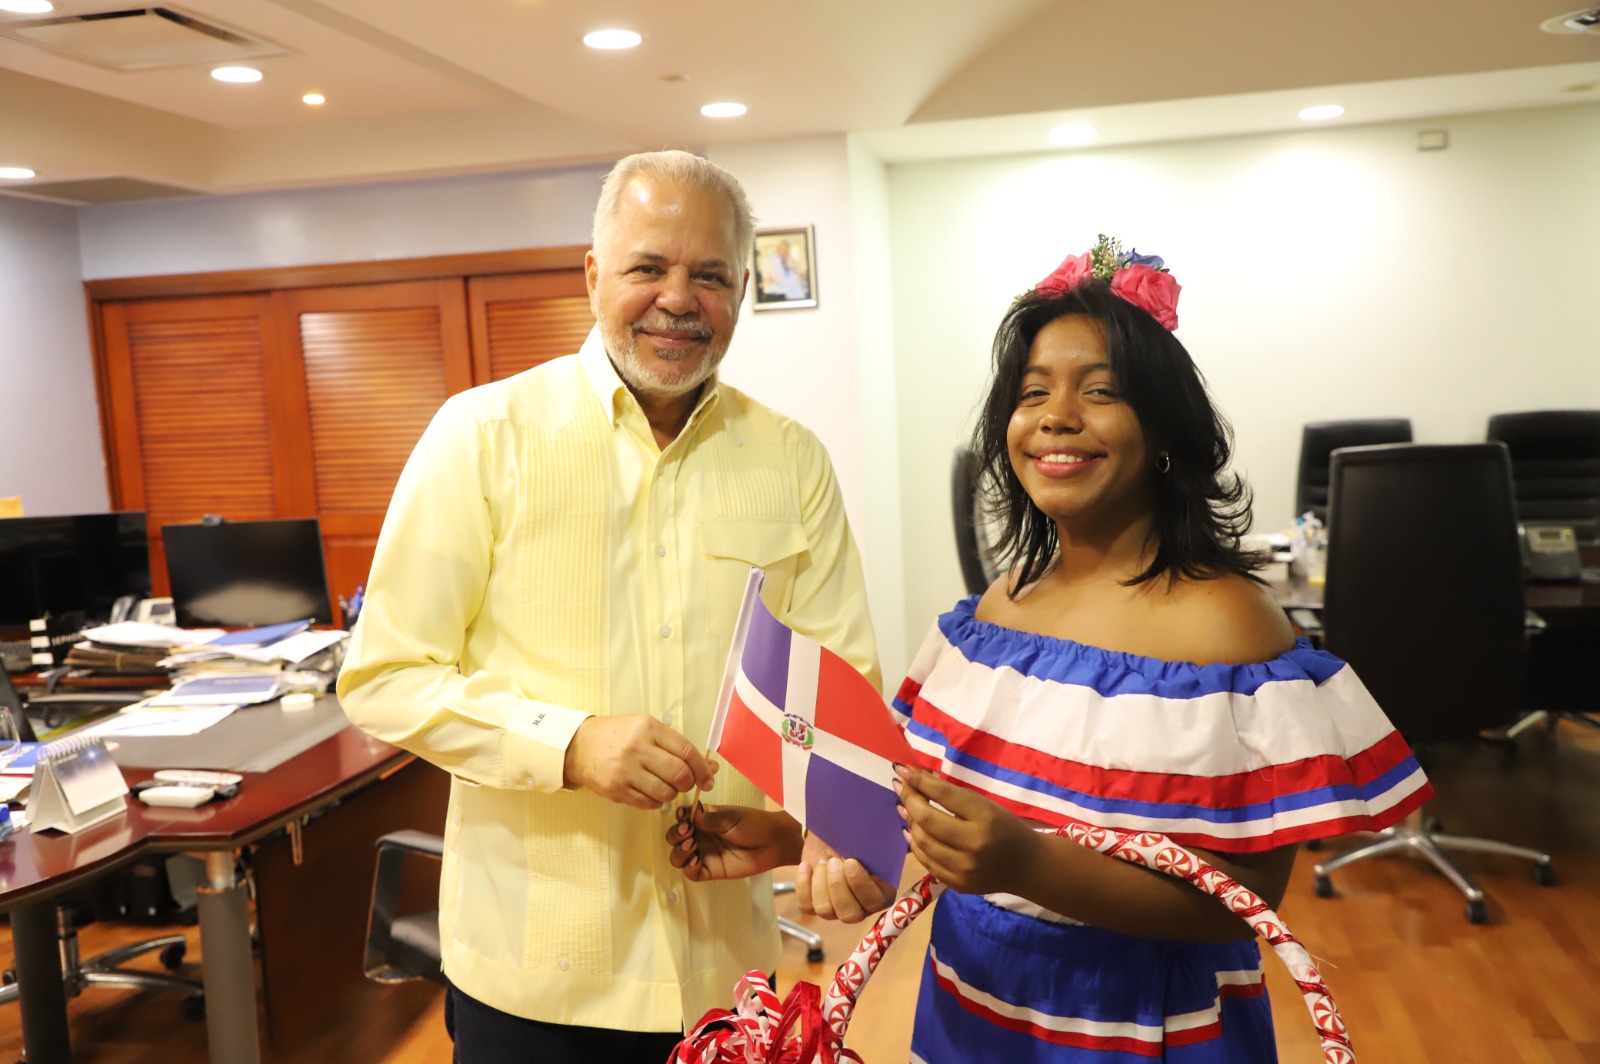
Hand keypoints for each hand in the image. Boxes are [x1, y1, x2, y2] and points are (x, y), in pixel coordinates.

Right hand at [563, 715, 716, 809]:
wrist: (581, 746)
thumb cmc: (618, 736)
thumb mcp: (647, 729)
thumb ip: (677, 746)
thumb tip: (709, 767)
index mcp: (648, 728)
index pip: (686, 751)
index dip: (702, 768)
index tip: (709, 778)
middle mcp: (637, 748)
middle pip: (679, 774)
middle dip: (688, 783)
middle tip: (685, 783)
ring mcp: (625, 770)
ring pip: (665, 793)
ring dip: (671, 793)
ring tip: (664, 786)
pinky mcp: (616, 789)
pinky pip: (648, 803)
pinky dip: (656, 801)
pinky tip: (650, 791)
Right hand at [666, 803, 801, 881]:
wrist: (774, 842)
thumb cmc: (754, 824)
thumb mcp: (731, 817)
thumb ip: (710, 818)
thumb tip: (690, 815)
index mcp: (703, 819)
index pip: (681, 819)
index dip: (679, 820)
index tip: (685, 820)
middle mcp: (701, 836)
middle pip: (674, 838)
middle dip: (675, 836)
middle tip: (688, 834)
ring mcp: (705, 853)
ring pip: (678, 857)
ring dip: (679, 852)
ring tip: (692, 847)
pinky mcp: (711, 870)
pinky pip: (692, 873)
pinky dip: (689, 868)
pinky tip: (697, 860)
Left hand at [794, 831, 894, 923]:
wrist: (831, 834)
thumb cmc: (857, 836)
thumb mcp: (875, 836)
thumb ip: (890, 840)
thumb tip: (905, 830)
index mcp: (882, 893)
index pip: (875, 902)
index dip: (861, 885)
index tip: (851, 861)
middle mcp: (860, 907)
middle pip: (849, 914)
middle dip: (838, 886)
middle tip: (833, 861)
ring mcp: (836, 909)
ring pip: (825, 910)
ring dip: (821, 883)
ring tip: (823, 860)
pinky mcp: (814, 904)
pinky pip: (806, 905)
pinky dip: (804, 884)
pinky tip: (807, 865)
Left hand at [894, 763, 1038, 895]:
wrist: (1026, 865)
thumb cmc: (1005, 827)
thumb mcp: (985, 805)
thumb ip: (952, 796)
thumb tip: (916, 780)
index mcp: (985, 817)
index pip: (944, 795)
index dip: (919, 781)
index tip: (902, 769)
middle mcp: (974, 844)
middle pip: (927, 820)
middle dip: (909, 799)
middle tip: (900, 787)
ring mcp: (964, 869)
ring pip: (922, 842)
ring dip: (909, 821)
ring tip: (905, 807)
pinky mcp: (958, 884)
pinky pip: (926, 862)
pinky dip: (915, 844)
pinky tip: (912, 831)